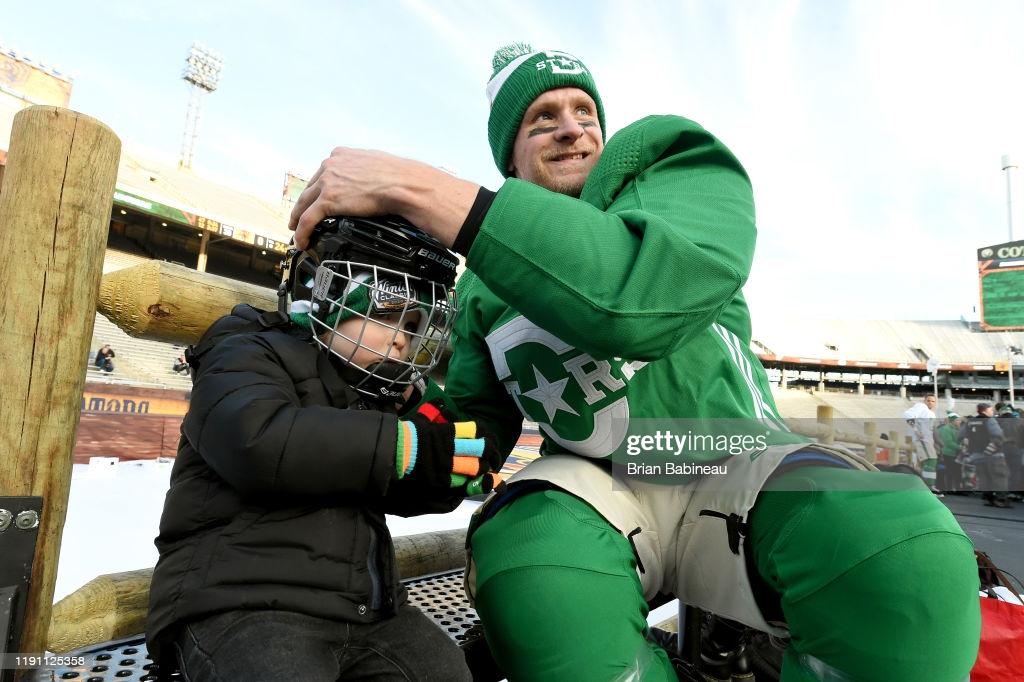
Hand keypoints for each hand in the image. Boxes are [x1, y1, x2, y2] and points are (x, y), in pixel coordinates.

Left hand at [289, 147, 479, 250]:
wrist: (403, 184)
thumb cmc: (397, 175)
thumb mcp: (374, 163)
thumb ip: (362, 169)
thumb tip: (368, 179)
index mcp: (340, 156)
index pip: (321, 174)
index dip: (316, 189)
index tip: (315, 199)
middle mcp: (329, 166)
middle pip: (309, 189)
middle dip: (303, 204)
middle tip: (300, 217)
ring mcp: (327, 183)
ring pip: (303, 204)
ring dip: (297, 220)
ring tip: (296, 231)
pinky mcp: (328, 200)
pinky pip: (307, 219)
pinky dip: (302, 232)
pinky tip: (302, 241)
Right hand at [394, 401, 502, 492]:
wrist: (392, 452)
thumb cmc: (406, 434)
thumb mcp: (422, 419)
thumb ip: (435, 413)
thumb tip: (442, 405)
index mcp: (448, 431)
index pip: (475, 431)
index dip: (486, 436)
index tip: (490, 440)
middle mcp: (451, 447)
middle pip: (480, 449)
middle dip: (491, 454)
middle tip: (495, 458)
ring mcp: (447, 465)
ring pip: (474, 467)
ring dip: (483, 470)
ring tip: (487, 472)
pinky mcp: (440, 480)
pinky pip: (460, 482)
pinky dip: (469, 484)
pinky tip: (474, 484)